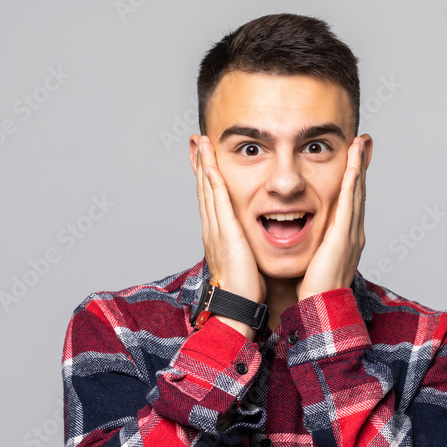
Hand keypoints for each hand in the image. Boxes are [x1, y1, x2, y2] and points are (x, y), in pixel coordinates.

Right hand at [194, 135, 266, 304]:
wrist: (237, 307)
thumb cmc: (245, 290)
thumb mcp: (243, 261)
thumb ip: (244, 247)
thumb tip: (250, 243)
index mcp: (218, 235)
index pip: (211, 199)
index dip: (207, 176)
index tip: (206, 157)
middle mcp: (212, 229)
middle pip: (204, 189)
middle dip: (200, 163)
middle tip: (197, 140)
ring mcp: (216, 230)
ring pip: (208, 190)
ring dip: (204, 164)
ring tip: (201, 142)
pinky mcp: (225, 233)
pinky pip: (218, 201)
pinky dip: (213, 181)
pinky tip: (212, 165)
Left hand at [296, 136, 367, 301]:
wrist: (322, 309)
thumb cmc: (316, 290)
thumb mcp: (317, 260)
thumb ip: (317, 245)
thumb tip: (309, 236)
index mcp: (346, 237)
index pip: (350, 200)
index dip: (354, 177)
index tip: (354, 157)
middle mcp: (353, 233)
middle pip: (358, 191)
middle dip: (360, 164)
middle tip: (364, 141)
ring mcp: (351, 235)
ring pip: (356, 194)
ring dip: (358, 167)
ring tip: (359, 144)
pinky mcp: (343, 238)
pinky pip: (348, 206)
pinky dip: (351, 185)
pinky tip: (352, 168)